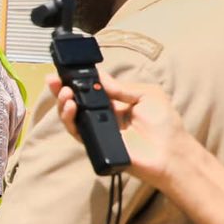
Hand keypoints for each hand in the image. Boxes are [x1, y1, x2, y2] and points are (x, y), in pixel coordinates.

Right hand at [47, 74, 190, 193]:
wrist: (170, 153)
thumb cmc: (164, 124)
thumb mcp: (147, 95)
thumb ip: (121, 87)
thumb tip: (99, 77)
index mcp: (116, 101)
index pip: (90, 88)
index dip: (77, 79)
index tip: (66, 70)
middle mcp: (103, 115)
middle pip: (76, 100)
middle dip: (62, 89)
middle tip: (54, 80)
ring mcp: (98, 130)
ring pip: (71, 116)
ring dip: (63, 103)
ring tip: (65, 93)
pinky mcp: (94, 144)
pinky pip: (77, 132)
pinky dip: (70, 119)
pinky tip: (71, 107)